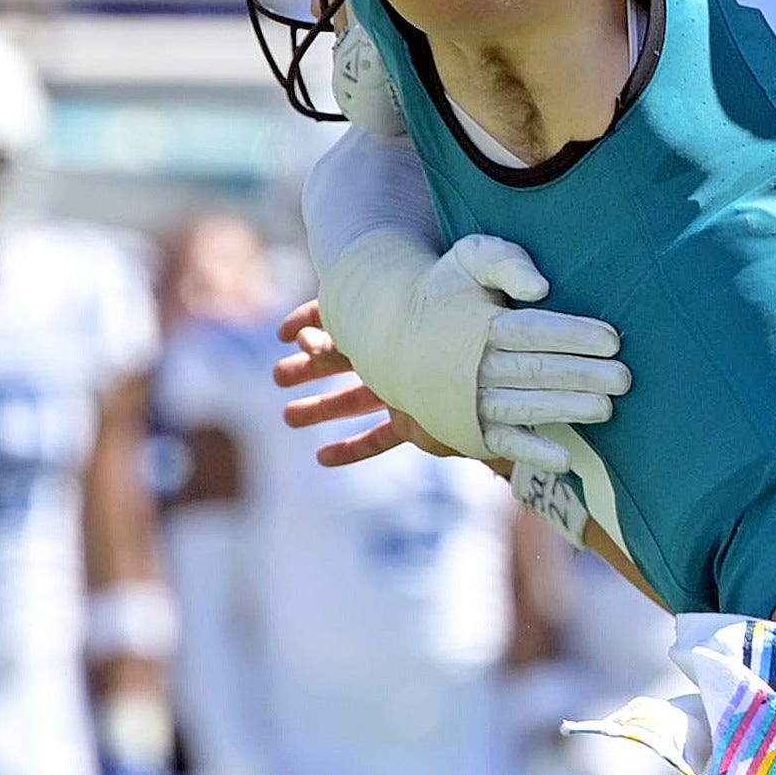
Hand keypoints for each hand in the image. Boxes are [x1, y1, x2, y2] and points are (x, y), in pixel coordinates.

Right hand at [274, 300, 456, 464]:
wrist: (498, 388)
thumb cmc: (455, 343)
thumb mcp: (394, 334)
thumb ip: (347, 336)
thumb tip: (302, 338)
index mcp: (393, 325)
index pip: (345, 316)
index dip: (310, 322)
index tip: (284, 335)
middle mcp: (398, 357)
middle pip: (344, 361)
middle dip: (308, 368)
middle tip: (278, 377)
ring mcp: (406, 393)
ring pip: (355, 401)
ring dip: (321, 407)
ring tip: (288, 416)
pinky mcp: (415, 426)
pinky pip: (379, 439)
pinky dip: (352, 449)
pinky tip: (323, 458)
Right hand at [303, 235, 627, 465]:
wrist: (394, 334)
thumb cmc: (448, 291)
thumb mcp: (468, 258)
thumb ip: (504, 260)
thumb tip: (541, 286)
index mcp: (476, 324)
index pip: (532, 331)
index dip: (572, 335)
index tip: (612, 339)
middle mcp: (472, 366)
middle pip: (534, 371)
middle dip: (582, 375)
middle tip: (624, 377)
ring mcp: (469, 401)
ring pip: (523, 407)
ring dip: (565, 410)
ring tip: (606, 408)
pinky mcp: (468, 428)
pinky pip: (501, 443)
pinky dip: (531, 453)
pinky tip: (564, 460)